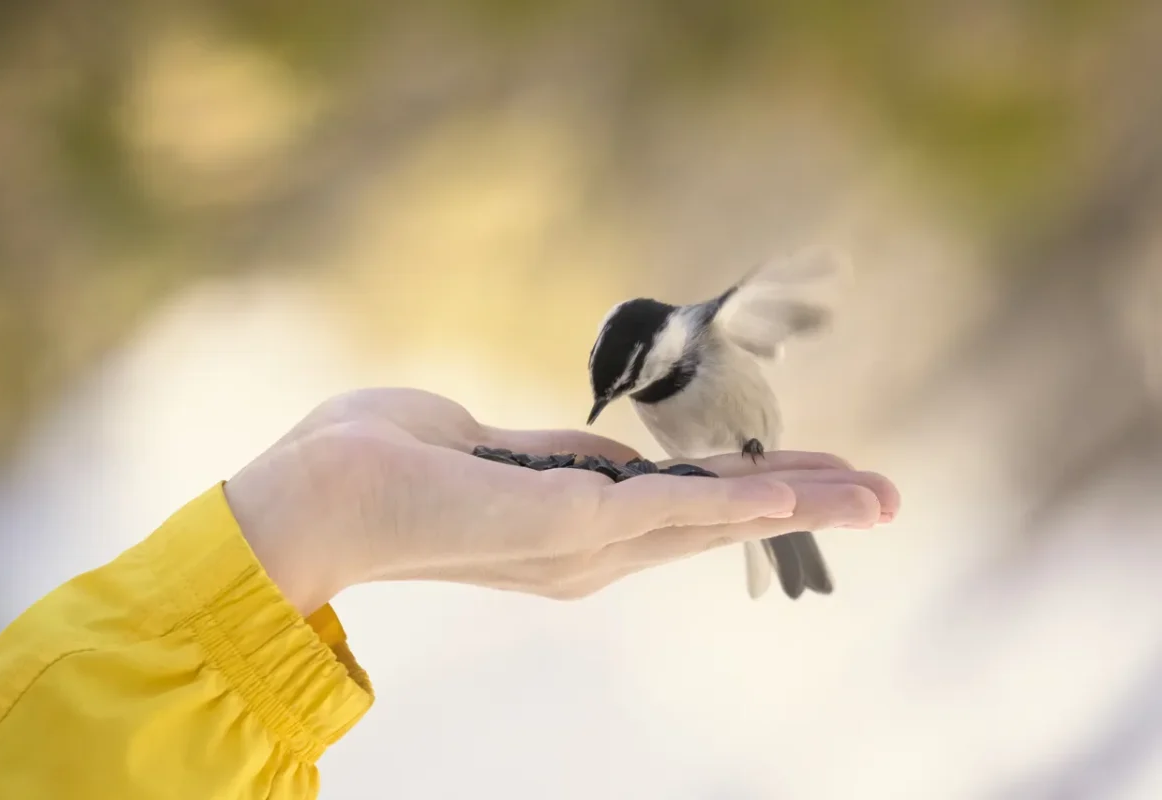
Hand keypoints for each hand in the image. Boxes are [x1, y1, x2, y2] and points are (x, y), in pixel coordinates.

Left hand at [224, 388, 899, 613]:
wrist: (315, 494)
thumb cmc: (380, 461)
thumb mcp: (485, 445)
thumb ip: (554, 452)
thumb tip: (612, 455)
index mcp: (569, 524)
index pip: (682, 508)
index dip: (751, 492)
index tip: (809, 477)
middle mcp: (588, 548)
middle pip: (716, 521)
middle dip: (802, 504)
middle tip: (885, 498)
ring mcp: (583, 543)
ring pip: (713, 518)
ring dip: (797, 502)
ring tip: (876, 496)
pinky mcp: (567, 524)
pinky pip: (672, 508)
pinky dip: (740, 502)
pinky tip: (798, 493)